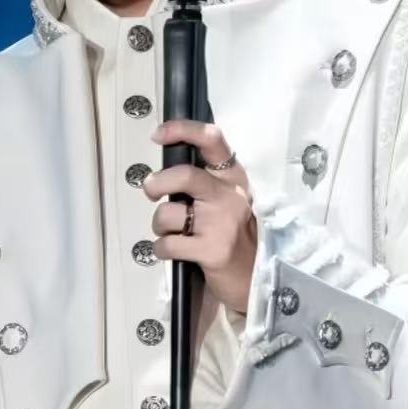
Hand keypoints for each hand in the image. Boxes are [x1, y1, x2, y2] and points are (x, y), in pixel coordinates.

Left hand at [143, 119, 257, 316]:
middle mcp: (230, 196)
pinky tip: (173, 251)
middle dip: (157, 183)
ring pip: (168, 214)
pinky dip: (161, 249)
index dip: (182, 130)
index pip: (212, 140)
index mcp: (233, 178)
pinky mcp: (211, 250)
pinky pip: (167, 244)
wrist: (256, 278)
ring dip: (159, 225)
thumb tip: (163, 172)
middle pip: (183, 175)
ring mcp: (221, 224)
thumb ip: (203, 183)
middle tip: (151, 192)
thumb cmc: (235, 235)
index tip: (157, 135)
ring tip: (172, 233)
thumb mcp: (227, 200)